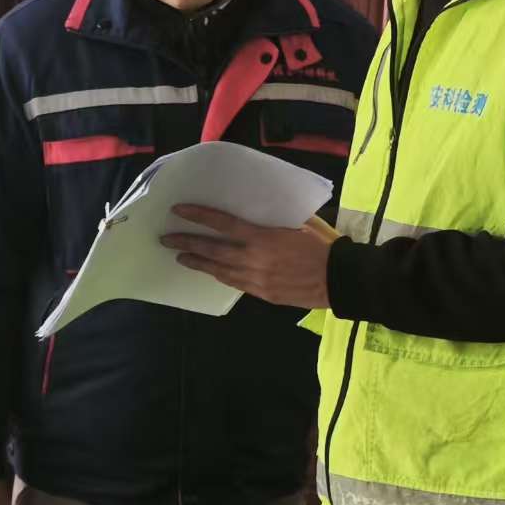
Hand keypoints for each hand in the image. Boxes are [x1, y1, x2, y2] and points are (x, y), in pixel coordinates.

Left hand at [163, 208, 337, 308]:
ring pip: (219, 270)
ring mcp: (256, 279)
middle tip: (166, 239)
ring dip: (198, 262)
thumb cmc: (322, 247)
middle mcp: (254, 259)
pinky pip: (234, 283)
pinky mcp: (262, 293)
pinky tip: (210, 271)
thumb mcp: (298, 225)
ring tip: (181, 257)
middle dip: (187, 243)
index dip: (199, 216)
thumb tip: (258, 215)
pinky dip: (219, 275)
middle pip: (213, 250)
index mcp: (263, 238)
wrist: (338, 280)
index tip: (179, 211)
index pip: (223, 224)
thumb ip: (273, 223)